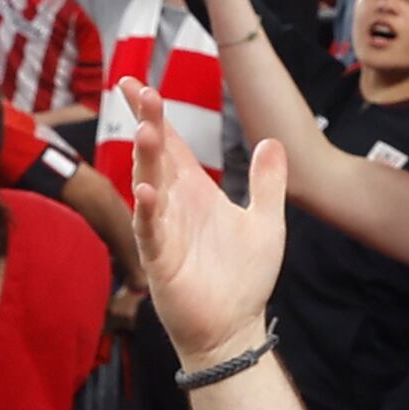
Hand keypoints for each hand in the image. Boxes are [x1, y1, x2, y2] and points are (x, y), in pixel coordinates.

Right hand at [122, 108, 290, 363]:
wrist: (236, 326)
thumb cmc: (244, 276)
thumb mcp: (267, 222)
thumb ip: (268, 183)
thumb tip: (274, 141)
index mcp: (195, 191)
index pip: (169, 143)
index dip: (153, 114)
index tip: (134, 83)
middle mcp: (174, 204)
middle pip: (155, 155)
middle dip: (146, 123)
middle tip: (138, 90)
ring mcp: (163, 230)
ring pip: (148, 186)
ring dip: (145, 160)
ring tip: (146, 130)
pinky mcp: (161, 260)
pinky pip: (151, 232)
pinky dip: (147, 212)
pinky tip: (146, 192)